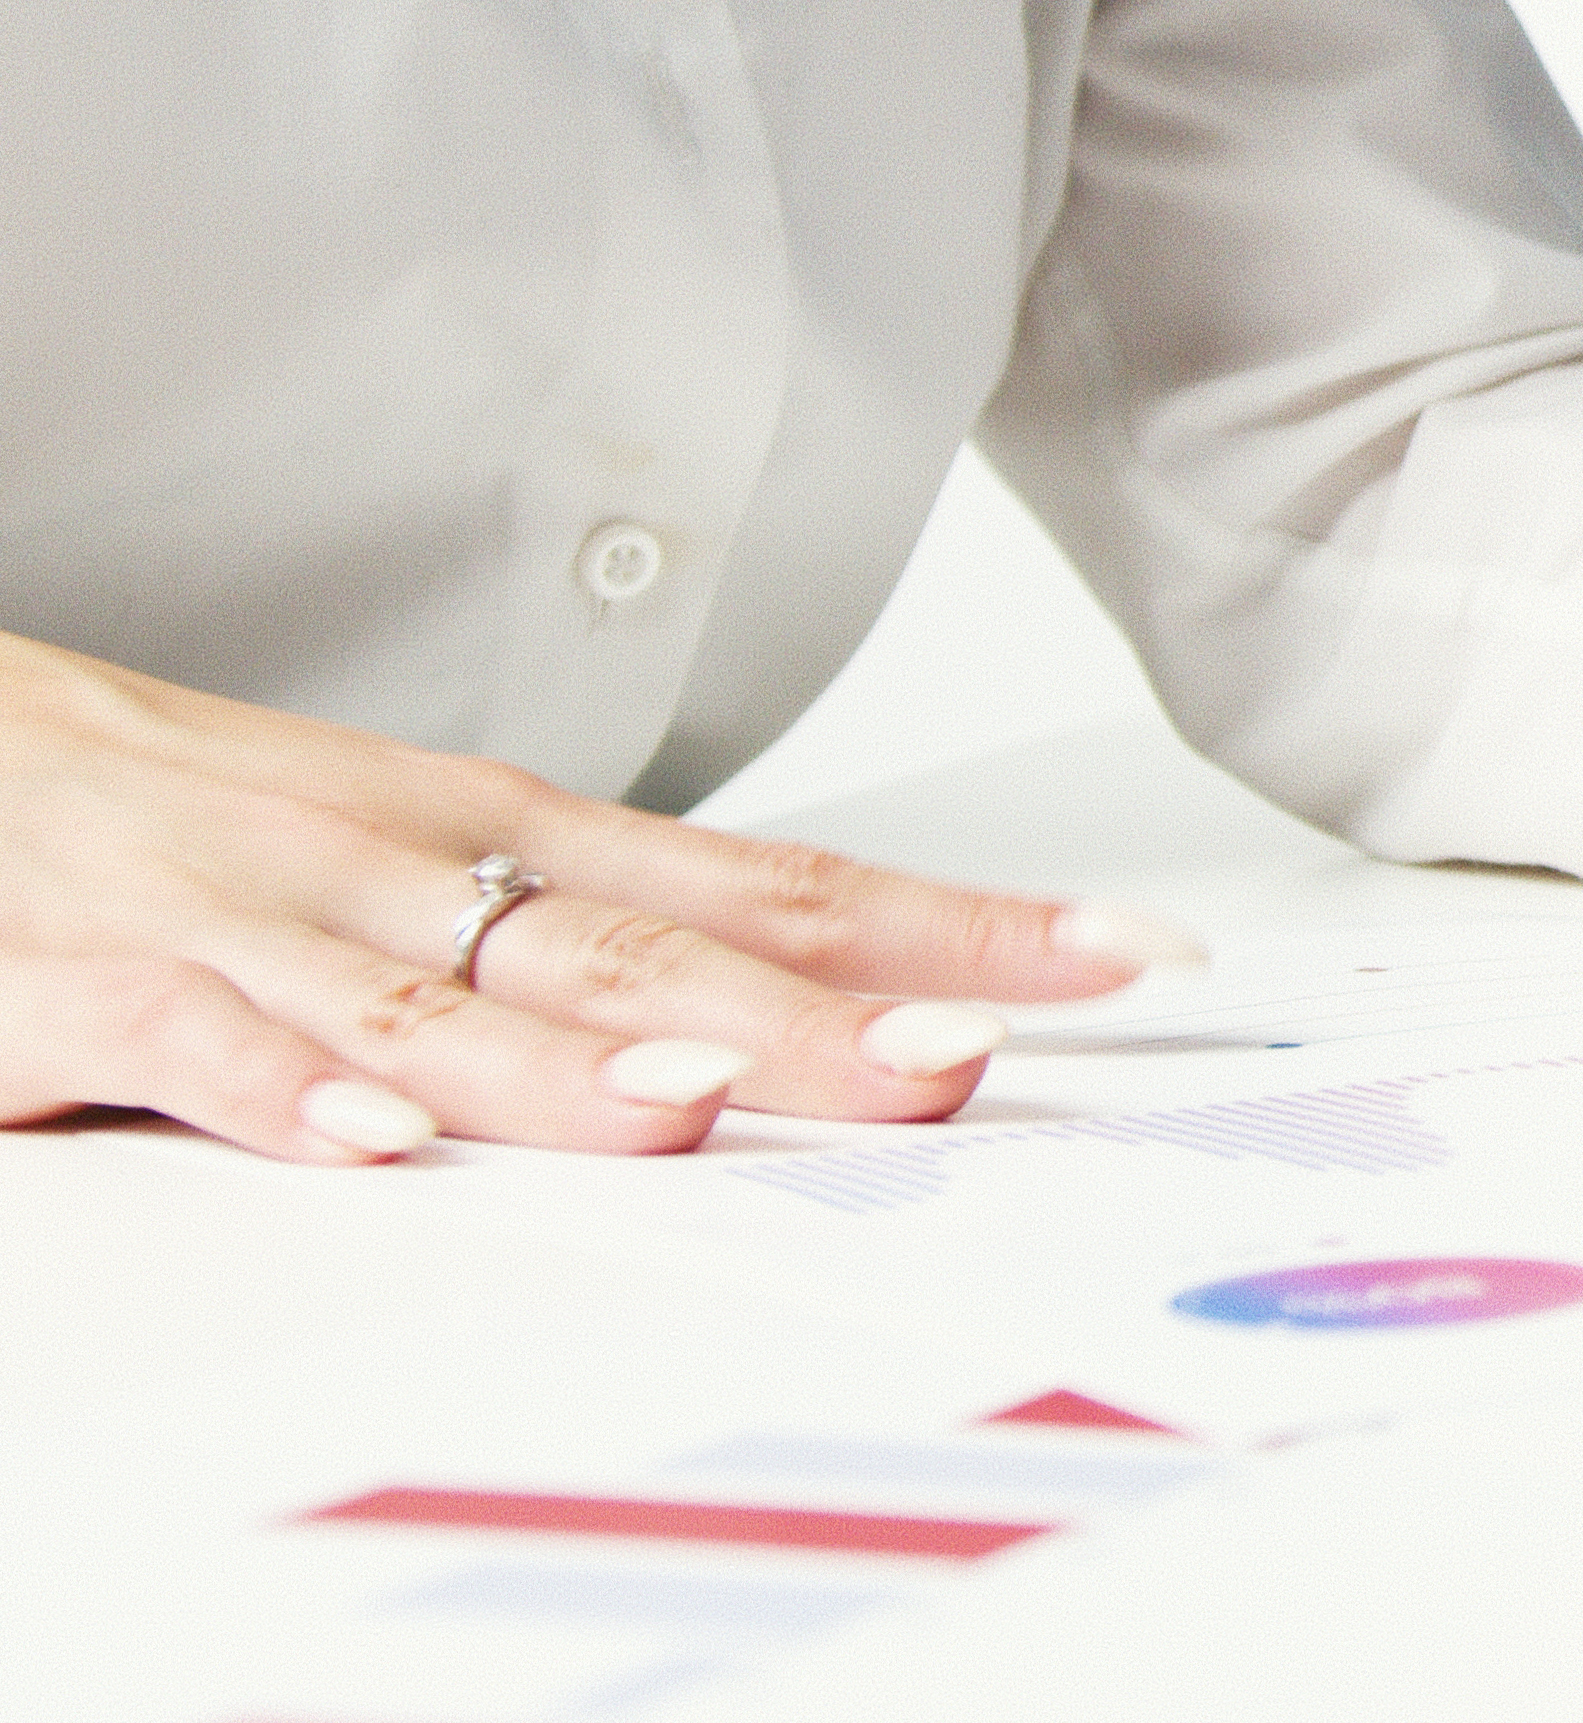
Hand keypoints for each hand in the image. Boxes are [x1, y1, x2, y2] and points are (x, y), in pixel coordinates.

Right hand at [0, 634, 1199, 1163]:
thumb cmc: (174, 812)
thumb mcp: (404, 864)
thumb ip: (574, 948)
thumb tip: (779, 1019)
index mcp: (498, 834)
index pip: (773, 879)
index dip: (948, 920)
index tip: (1112, 955)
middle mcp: (404, 864)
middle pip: (647, 946)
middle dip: (813, 1010)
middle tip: (963, 1056)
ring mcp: (253, 921)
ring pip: (442, 998)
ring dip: (576, 1060)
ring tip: (705, 1107)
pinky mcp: (94, 985)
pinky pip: (203, 1043)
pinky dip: (291, 1091)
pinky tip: (374, 1139)